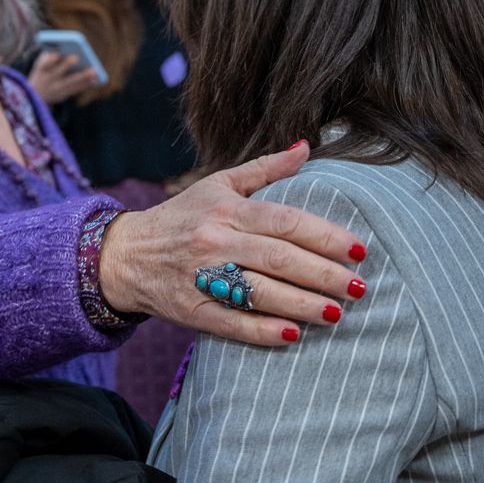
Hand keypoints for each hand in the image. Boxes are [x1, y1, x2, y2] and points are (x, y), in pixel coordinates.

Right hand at [29, 52, 99, 104]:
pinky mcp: (63, 95)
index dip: (50, 60)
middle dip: (66, 65)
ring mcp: (55, 89)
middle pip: (57, 72)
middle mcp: (47, 80)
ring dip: (82, 76)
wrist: (36, 96)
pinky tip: (94, 79)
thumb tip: (64, 50)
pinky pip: (75, 89)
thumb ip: (49, 57)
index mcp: (40, 70)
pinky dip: (85, 84)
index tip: (57, 54)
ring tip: (94, 71)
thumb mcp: (40, 65)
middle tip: (76, 57)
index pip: (43, 64)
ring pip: (69, 82)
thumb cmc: (42, 73)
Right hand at [98, 142, 364, 347]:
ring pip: (259, 292)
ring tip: (337, 313)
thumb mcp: (217, 185)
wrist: (124, 254)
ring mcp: (200, 276)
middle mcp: (214, 240)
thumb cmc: (181, 217)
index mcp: (225, 209)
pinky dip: (262, 331)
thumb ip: (265, 169)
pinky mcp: (190, 309)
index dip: (324, 235)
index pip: (284, 221)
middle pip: (278, 257)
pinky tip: (292, 335)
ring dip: (302, 305)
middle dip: (324, 274)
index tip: (359, 249)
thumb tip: (306, 147)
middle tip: (359, 288)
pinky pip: (231, 323)